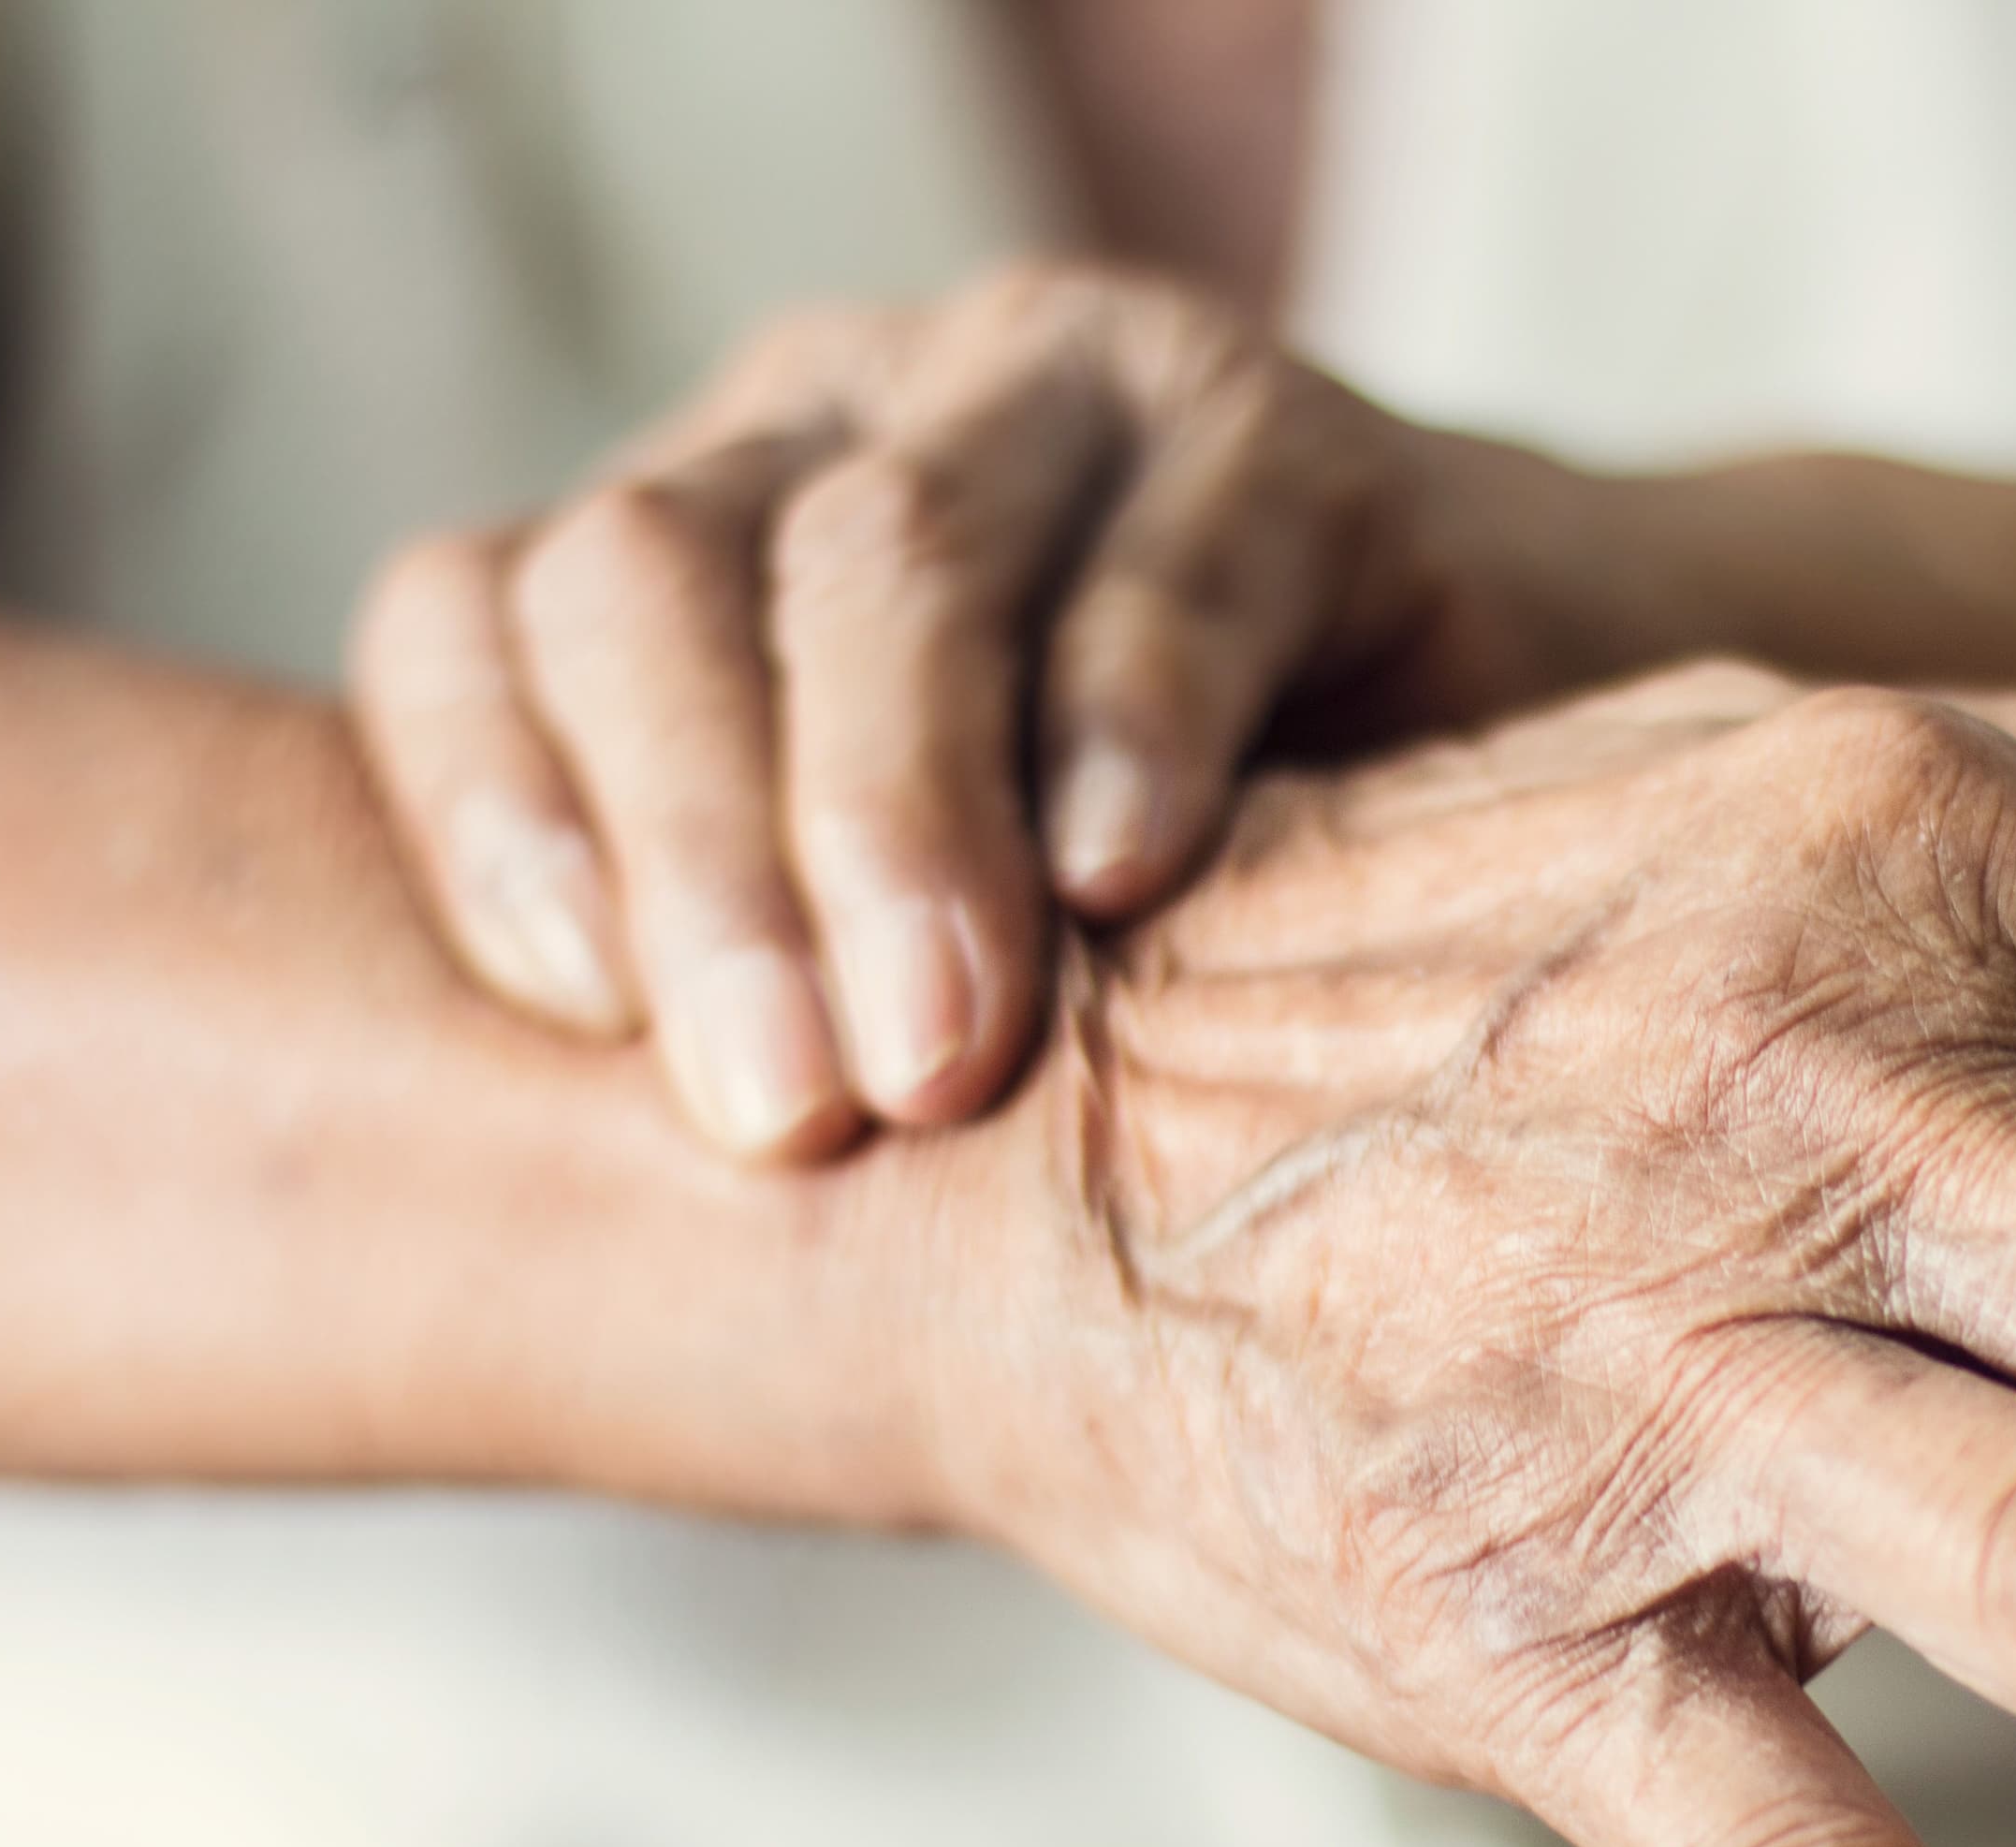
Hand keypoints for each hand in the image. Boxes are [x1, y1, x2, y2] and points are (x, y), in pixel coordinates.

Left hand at [347, 262, 1560, 1158]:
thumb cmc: (1177, 938)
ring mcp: (1052, 397)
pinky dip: (1135, 720)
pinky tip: (1129, 879)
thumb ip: (778, 1017)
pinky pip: (1174, 559)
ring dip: (895, 814)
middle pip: (654, 574)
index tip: (580, 1025)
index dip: (486, 804)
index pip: (479, 614)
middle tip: (782, 1117)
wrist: (1536, 785)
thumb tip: (595, 1281)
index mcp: (692, 556)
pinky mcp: (1283, 435)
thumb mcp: (930, 968)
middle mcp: (833, 431)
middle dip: (698, 855)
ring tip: (940, 1051)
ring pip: (890, 555)